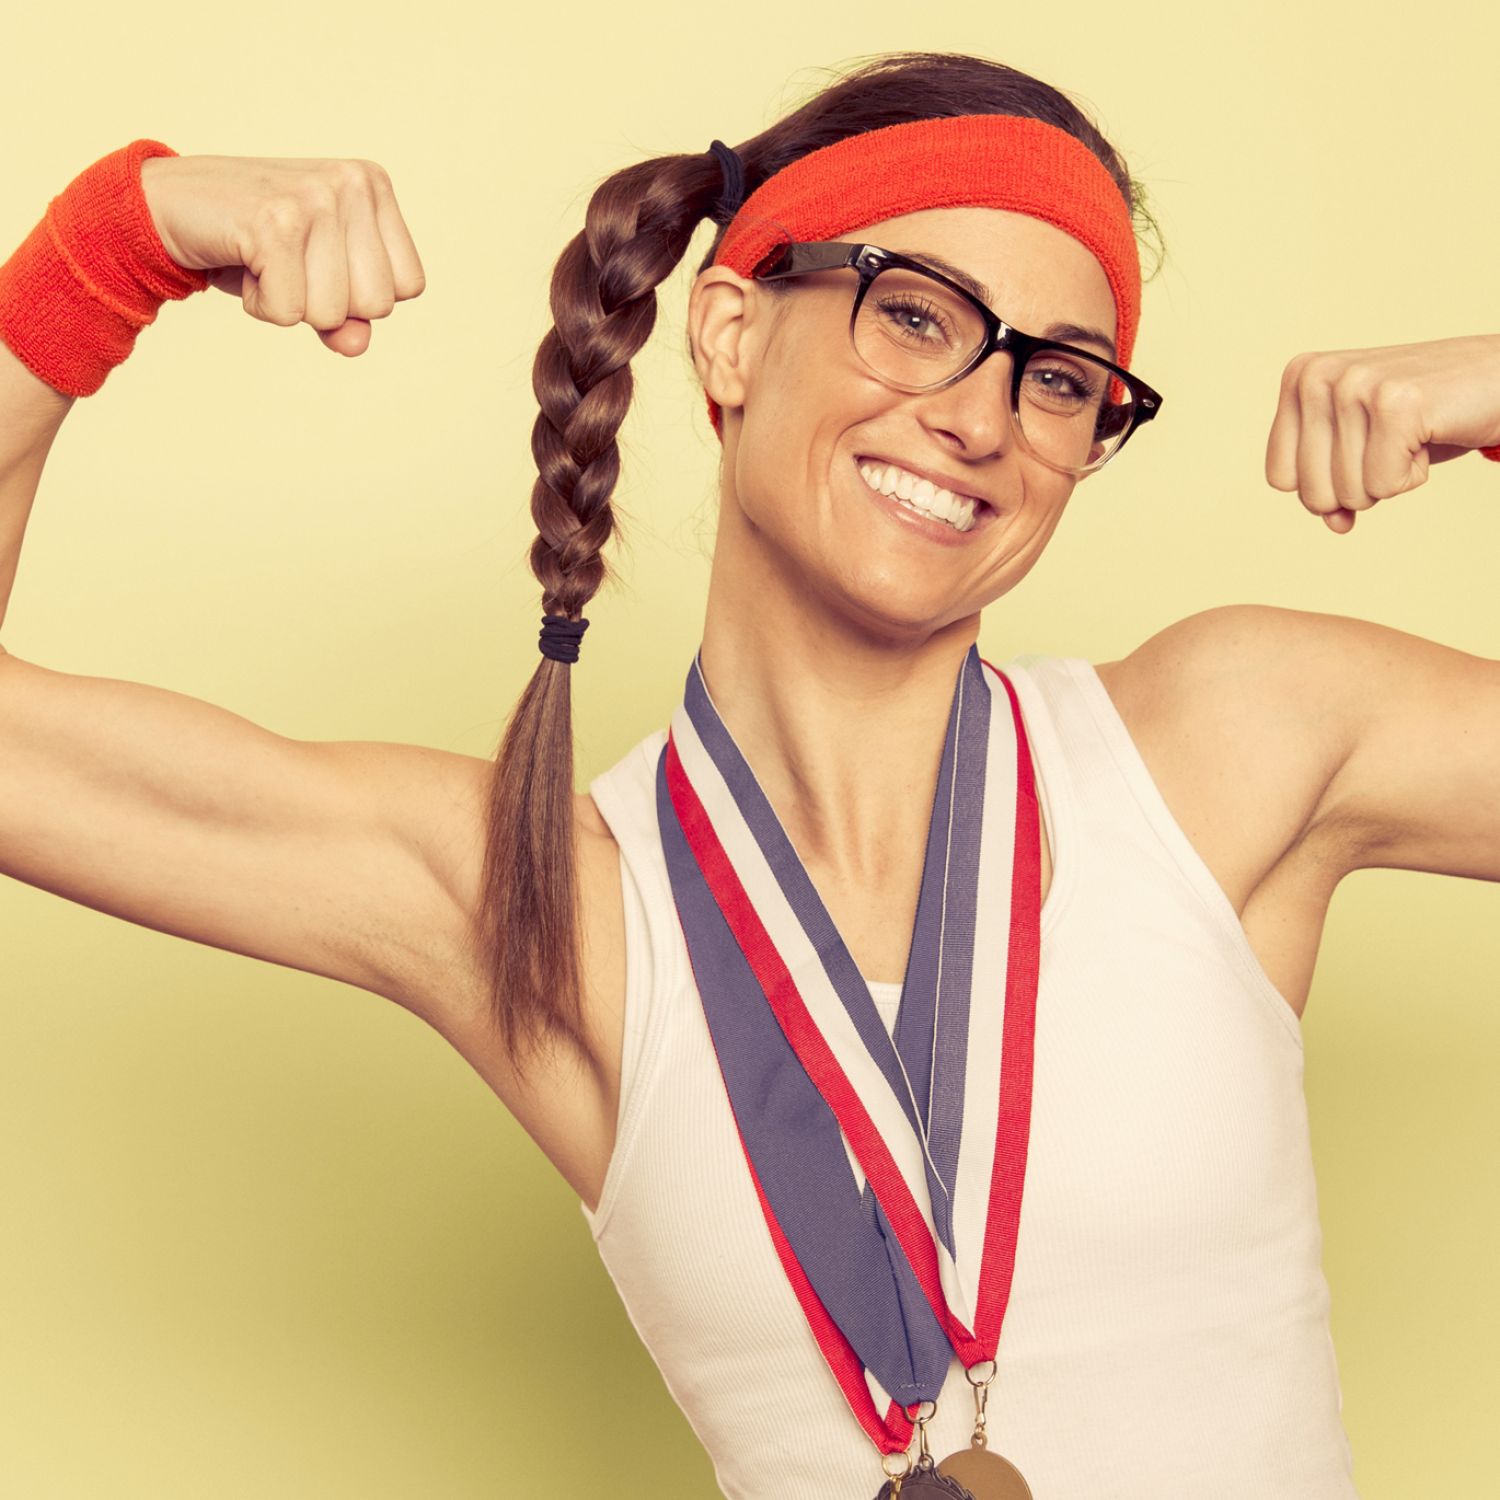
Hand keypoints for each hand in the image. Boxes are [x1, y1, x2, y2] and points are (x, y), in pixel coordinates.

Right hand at [139, 155, 425, 357]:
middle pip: (377, 305)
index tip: (319, 262)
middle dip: (328, 304)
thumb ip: (349, 318)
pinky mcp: (272, 222)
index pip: (409, 286)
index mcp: (372, 184)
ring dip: (290, 304)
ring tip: (265, 260)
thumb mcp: (315, 280)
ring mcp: (314, 198)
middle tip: (288, 263)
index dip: (361, 296)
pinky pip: (288, 313)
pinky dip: (261, 306)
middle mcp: (351, 183)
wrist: (167, 204)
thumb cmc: (254, 243)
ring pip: (333, 314)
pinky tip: (244, 262)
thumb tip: (356, 343)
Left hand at [1264, 333, 1499, 531]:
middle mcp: (1317, 375)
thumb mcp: (1360, 448)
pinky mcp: (1396, 403)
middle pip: (1312, 494)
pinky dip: (1413, 475)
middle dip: (1360, 486)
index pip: (1281, 478)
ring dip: (1390, 477)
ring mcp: (1354, 385)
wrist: (1498, 380)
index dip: (1327, 484)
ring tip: (1412, 434)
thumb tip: (1333, 523)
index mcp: (1300, 377)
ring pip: (1349, 493)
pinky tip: (1429, 434)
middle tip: (1393, 443)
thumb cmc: (1425, 416)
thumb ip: (1329, 484)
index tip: (1363, 448)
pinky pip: (1384, 485)